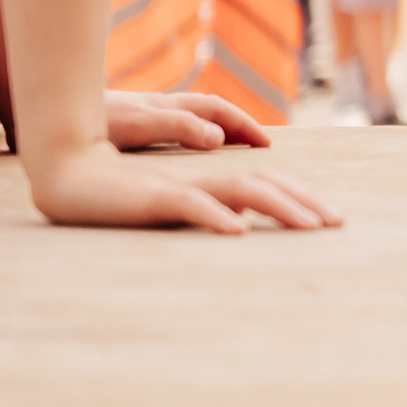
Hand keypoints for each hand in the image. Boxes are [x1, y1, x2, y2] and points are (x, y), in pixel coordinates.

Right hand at [30, 141, 341, 233]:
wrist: (68, 175)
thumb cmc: (121, 194)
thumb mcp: (174, 204)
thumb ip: (209, 206)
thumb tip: (242, 220)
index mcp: (210, 180)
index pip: (268, 184)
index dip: (302, 197)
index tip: (333, 218)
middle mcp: (203, 178)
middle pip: (266, 184)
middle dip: (305, 202)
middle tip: (339, 222)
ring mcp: (181, 186)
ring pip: (240, 190)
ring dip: (278, 207)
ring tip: (309, 227)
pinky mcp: (152, 198)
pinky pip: (190, 205)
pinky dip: (215, 216)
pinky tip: (237, 231)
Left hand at [107, 89, 271, 151]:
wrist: (49, 114)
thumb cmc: (91, 121)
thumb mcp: (137, 125)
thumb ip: (178, 127)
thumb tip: (220, 137)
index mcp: (169, 105)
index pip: (220, 110)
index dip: (246, 126)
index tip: (267, 145)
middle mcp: (162, 106)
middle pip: (211, 110)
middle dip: (238, 125)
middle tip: (258, 145)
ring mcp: (144, 114)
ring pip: (192, 119)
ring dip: (217, 129)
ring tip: (231, 148)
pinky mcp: (127, 126)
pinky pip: (173, 129)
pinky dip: (192, 137)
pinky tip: (182, 152)